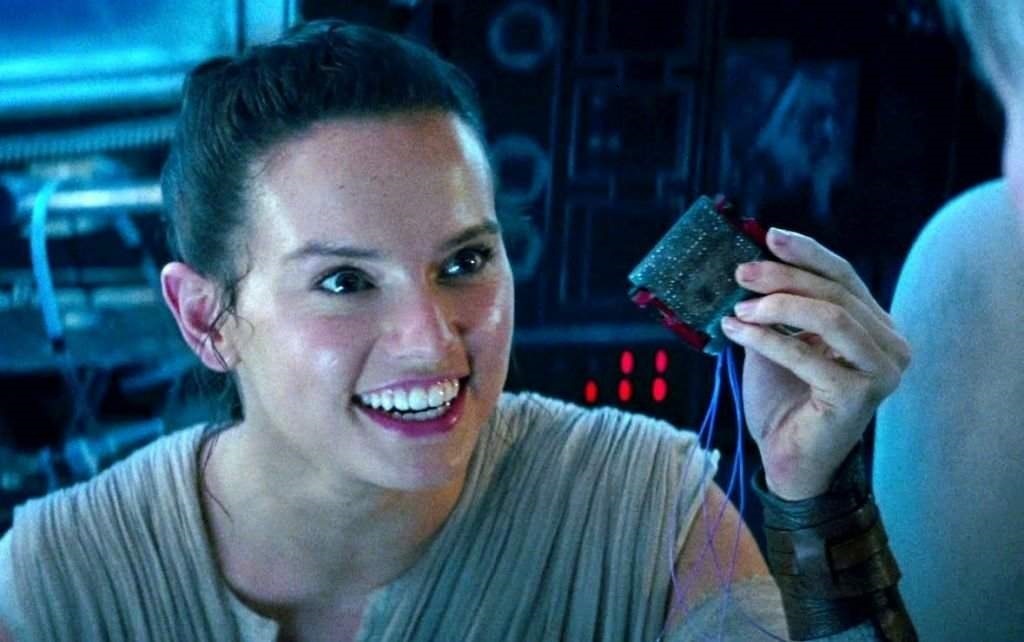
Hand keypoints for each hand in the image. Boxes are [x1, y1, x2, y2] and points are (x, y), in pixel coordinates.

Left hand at [719, 228, 910, 499]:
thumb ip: (774, 310)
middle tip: (741, 272)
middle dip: (784, 277)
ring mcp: (881, 371)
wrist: (786, 461)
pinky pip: (810, 355)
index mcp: (874, 326)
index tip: (769, 235)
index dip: (807, 253)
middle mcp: (889, 345)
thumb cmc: (783, 401)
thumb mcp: (776, 343)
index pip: (844, 277)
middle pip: (836, 292)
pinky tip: (737, 333)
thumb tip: (746, 267)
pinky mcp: (859, 396)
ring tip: (739, 309)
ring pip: (832, 316)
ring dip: (778, 305)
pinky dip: (768, 339)